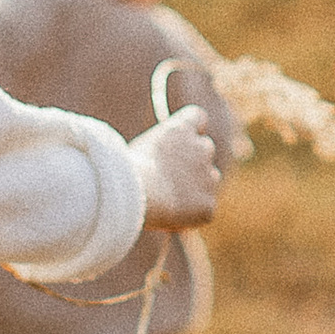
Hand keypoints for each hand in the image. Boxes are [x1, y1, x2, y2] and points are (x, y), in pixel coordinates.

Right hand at [131, 108, 222, 228]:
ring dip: (195, 187)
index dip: (192, 129)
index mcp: (181, 129)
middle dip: (193, 161)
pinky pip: (203, 210)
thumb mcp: (140, 151)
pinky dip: (190, 215)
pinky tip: (169, 216)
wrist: (136, 194)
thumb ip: (160, 150)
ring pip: (209, 179)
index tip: (183, 139)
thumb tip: (159, 161)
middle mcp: (201, 148)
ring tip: (166, 199)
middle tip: (170, 177)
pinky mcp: (208, 205)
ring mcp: (209, 177)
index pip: (198, 117)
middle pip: (205, 149)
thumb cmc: (125, 172)